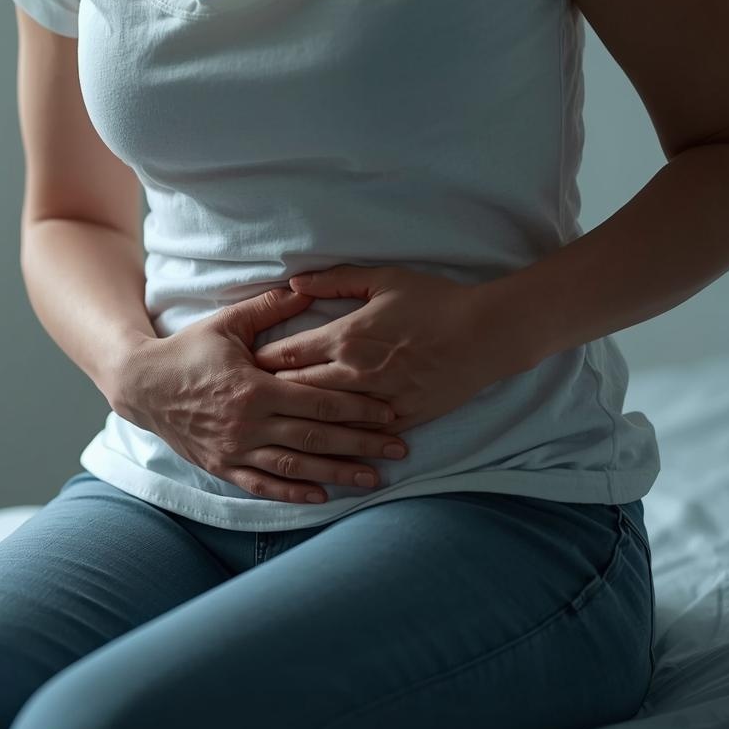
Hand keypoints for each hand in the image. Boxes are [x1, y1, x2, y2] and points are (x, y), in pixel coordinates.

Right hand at [108, 287, 410, 504]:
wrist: (141, 385)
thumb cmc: (187, 351)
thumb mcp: (226, 324)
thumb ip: (269, 310)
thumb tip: (307, 290)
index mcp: (255, 388)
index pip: (318, 400)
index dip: (358, 408)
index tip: (390, 413)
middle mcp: (248, 423)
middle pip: (316, 437)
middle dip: (361, 444)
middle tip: (399, 450)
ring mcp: (234, 449)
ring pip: (295, 466)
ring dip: (337, 473)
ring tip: (373, 480)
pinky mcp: (221, 466)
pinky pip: (262, 484)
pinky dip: (292, 492)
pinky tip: (321, 496)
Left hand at [253, 265, 534, 435]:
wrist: (487, 333)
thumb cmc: (435, 301)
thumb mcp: (383, 279)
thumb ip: (335, 280)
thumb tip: (294, 283)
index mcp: (346, 336)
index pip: (286, 354)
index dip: (258, 362)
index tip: (241, 367)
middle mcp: (355, 371)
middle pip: (294, 389)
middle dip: (265, 396)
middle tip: (242, 402)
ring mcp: (377, 399)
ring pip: (322, 419)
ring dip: (294, 423)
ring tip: (268, 428)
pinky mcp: (400, 418)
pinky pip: (358, 435)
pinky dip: (335, 441)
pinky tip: (315, 449)